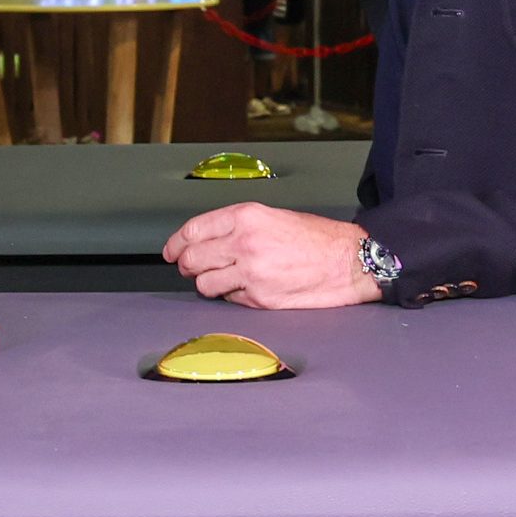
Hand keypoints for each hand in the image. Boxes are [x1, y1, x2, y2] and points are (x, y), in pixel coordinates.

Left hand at [162, 204, 380, 308]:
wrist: (346, 261)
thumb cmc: (314, 237)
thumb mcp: (271, 216)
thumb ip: (237, 226)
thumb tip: (205, 240)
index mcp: (246, 216)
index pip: (193, 230)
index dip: (175, 242)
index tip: (170, 250)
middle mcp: (244, 243)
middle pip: (193, 259)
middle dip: (186, 265)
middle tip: (188, 267)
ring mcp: (251, 273)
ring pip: (205, 284)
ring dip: (207, 283)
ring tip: (218, 279)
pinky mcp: (260, 299)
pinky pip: (229, 300)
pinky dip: (231, 296)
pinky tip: (243, 288)